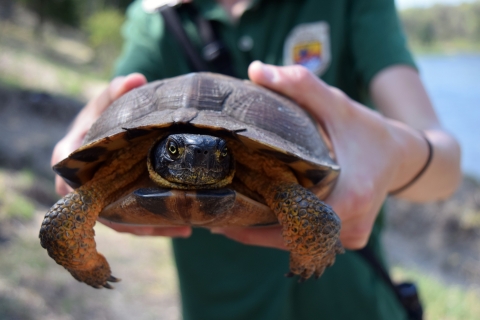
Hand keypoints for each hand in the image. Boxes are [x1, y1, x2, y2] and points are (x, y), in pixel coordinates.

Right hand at [52, 73, 191, 237]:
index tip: (101, 199)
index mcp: (72, 155)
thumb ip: (117, 92)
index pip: (67, 174)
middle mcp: (83, 183)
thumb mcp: (108, 102)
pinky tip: (184, 228)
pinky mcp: (118, 207)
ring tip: (182, 228)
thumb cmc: (105, 116)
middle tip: (159, 221)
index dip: (79, 189)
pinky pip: (134, 222)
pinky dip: (157, 226)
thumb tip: (136, 78)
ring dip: (150, 227)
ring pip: (120, 221)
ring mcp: (101, 198)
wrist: (111, 132)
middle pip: (100, 208)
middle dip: (129, 218)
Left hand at [211, 61, 429, 249]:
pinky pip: (308, 240)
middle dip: (253, 230)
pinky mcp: (347, 238)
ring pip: (298, 244)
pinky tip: (257, 219)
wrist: (400, 155)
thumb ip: (300, 85)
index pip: (295, 221)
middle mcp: (351, 225)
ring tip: (230, 221)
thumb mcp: (338, 103)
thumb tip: (255, 70)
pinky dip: (283, 232)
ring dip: (265, 234)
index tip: (226, 219)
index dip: (256, 224)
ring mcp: (350, 236)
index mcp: (351, 197)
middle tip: (218, 220)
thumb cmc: (368, 130)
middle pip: (291, 238)